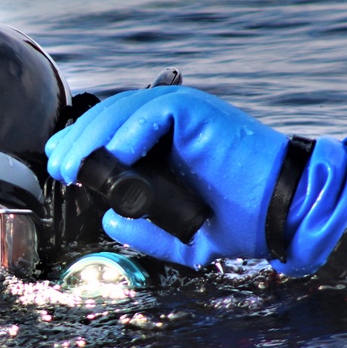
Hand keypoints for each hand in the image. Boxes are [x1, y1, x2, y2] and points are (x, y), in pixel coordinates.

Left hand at [46, 86, 289, 267]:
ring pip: (123, 112)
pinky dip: (129, 131)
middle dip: (77, 142)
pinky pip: (153, 112)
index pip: (111, 134)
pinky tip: (114, 156)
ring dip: (93, 138)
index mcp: (165, 146)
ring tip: (74, 167)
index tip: (63, 170)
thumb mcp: (183, 236)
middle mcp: (172, 125)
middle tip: (60, 169)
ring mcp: (185, 114)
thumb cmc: (242, 222)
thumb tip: (111, 221)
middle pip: (109, 120)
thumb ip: (146, 231)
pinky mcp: (200, 111)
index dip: (81, 147)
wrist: (286, 214)